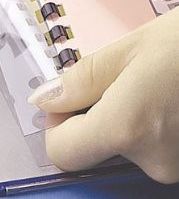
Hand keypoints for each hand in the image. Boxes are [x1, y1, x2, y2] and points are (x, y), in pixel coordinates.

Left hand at [27, 7, 178, 182]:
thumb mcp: (127, 50)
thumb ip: (81, 79)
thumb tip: (44, 99)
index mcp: (126, 128)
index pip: (63, 151)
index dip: (56, 123)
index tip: (67, 98)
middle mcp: (153, 161)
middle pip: (95, 148)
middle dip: (94, 116)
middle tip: (119, 80)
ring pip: (126, 147)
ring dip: (125, 118)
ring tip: (151, 86)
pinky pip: (153, 149)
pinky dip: (150, 127)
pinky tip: (166, 100)